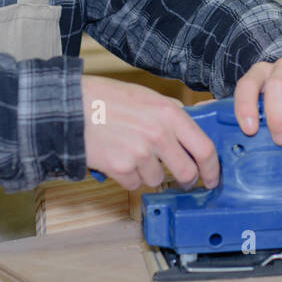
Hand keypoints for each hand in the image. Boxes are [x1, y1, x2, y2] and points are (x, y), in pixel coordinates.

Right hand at [80, 76, 218, 190]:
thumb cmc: (105, 98)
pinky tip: (117, 159)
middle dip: (186, 180)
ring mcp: (140, 154)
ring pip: (158, 180)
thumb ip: (171, 113)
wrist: (69, 107)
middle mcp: (158, 134)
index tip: (212, 177)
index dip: (212, 168)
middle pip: (186, 172)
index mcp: (169, 113)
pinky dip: (128, 178)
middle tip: (182, 181)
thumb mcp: (146, 96)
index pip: (204, 149)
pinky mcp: (120, 168)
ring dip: (149, 174)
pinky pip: (135, 185)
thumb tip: (192, 128)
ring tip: (132, 155)